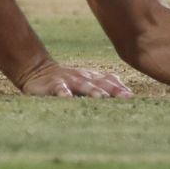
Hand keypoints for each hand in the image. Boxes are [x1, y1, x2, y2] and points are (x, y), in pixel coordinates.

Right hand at [16, 60, 133, 98]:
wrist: (37, 70)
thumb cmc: (68, 81)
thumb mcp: (87, 81)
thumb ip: (105, 85)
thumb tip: (128, 95)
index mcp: (92, 77)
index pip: (109, 81)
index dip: (120, 88)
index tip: (131, 97)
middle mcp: (83, 77)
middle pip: (101, 83)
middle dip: (114, 90)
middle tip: (126, 98)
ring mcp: (68, 80)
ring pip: (83, 85)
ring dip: (93, 91)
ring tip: (101, 98)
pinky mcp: (53, 84)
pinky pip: (59, 88)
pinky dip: (63, 93)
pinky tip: (67, 98)